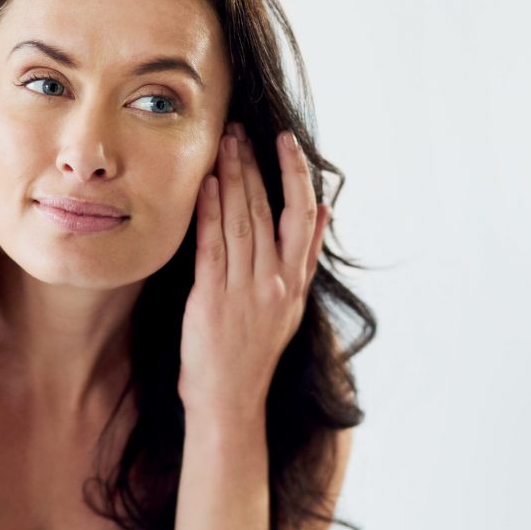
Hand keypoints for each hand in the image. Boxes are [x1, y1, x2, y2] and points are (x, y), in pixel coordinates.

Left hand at [177, 122, 330, 420]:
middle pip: (266, 210)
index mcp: (295, 281)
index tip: (285, 142)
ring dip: (230, 179)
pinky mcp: (212, 300)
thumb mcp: (292, 303)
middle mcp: (274, 282)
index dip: (295, 174)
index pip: (302, 215)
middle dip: (253, 165)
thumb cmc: (255, 350)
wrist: (230, 399)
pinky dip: (208, 214)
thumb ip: (306, 256)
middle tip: (241, 130)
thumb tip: (326, 210)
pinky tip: (204, 186)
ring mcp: (244, 291)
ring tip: (223, 145)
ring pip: (240, 221)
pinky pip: (212, 248)